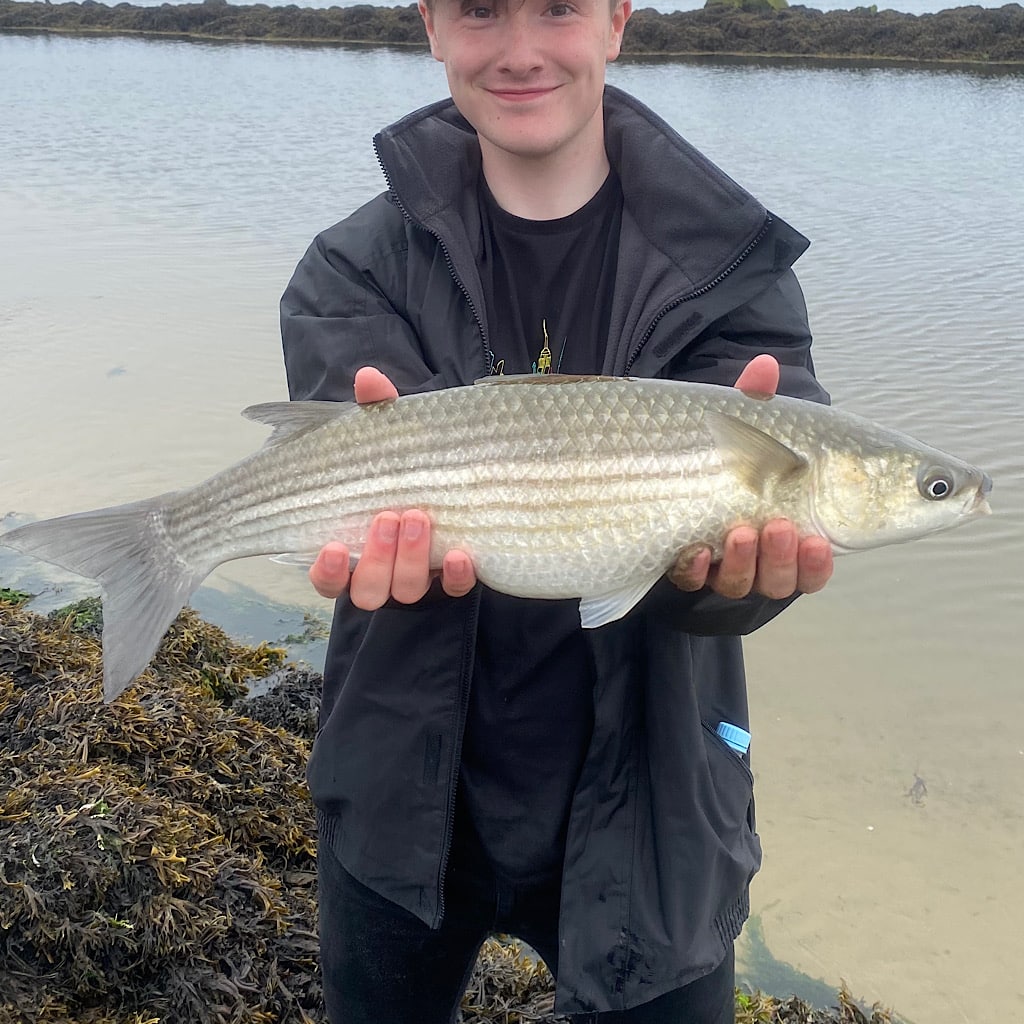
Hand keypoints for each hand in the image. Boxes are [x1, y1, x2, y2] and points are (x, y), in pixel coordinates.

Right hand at [308, 367, 477, 606]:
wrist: (460, 471)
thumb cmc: (404, 460)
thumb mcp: (388, 435)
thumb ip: (376, 411)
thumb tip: (368, 378)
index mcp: (350, 545)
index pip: (327, 575)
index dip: (328, 570)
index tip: (333, 547)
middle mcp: (381, 571)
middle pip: (368, 589)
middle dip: (377, 558)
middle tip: (388, 516)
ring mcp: (418, 576)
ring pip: (405, 591)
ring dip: (410, 561)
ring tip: (417, 518)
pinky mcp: (454, 576)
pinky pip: (455, 588)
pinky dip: (457, 575)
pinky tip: (463, 555)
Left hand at [669, 355, 833, 599]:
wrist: (654, 474)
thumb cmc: (717, 456)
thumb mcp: (736, 429)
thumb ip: (754, 404)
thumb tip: (764, 365)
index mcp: (783, 529)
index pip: (811, 563)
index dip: (816, 562)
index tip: (818, 542)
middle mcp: (755, 557)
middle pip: (778, 580)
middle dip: (781, 558)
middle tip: (778, 527)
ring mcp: (718, 565)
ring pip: (740, 583)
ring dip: (745, 563)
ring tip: (740, 533)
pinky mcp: (683, 569)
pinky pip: (691, 580)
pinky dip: (696, 569)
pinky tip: (696, 552)